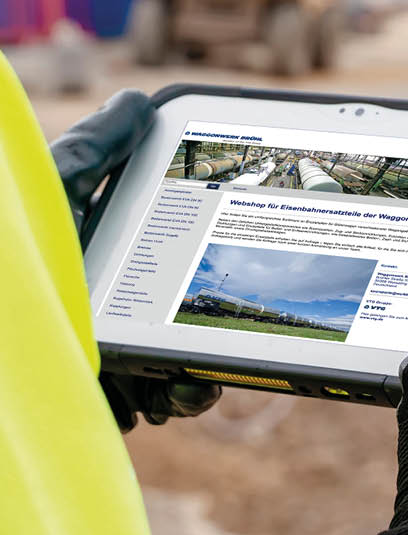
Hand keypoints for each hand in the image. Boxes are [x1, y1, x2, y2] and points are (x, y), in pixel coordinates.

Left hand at [51, 91, 220, 432]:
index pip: (169, 262)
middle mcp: (110, 310)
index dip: (205, 265)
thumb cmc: (18, 255)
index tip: (232, 263)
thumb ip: (97, 149)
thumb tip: (139, 103)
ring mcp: (107, 355)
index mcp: (106, 261)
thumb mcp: (55, 190)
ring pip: (174, 372)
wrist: (0, 334)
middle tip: (224, 336)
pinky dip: (164, 404)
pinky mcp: (99, 395)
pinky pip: (149, 406)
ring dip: (193, 383)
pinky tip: (155, 399)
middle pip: (181, 323)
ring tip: (191, 384)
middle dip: (209, 334)